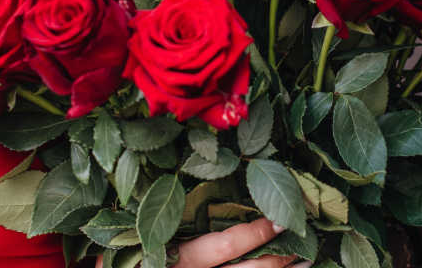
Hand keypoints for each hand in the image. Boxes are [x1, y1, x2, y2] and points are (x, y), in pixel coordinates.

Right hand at [92, 218, 306, 267]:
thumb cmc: (117, 248)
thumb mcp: (135, 223)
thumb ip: (163, 205)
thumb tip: (204, 163)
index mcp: (173, 255)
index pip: (223, 247)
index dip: (254, 233)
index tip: (278, 216)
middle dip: (276, 258)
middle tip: (302, 239)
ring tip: (304, 262)